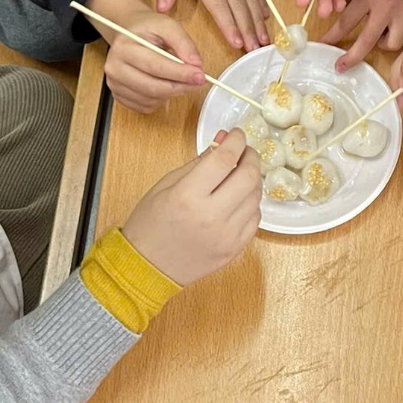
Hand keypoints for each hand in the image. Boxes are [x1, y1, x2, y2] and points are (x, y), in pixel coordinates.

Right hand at [86, 0, 203, 113]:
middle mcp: (115, 67)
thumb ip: (184, 43)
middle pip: (152, 87)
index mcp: (124, 47)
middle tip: (198, 82)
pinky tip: (163, 84)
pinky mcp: (118, 96)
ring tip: (178, 78)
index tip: (200, 76)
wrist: (128, 33)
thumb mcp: (167, 26)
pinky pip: (145, 107)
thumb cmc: (147, 29)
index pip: (156, 66)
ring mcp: (114, 84)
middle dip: (180, 87)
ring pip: (151, 100)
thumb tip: (196, 64)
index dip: (181, 74)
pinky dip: (160, 100)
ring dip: (171, 93)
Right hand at [121, 127, 262, 284]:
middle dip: (250, 157)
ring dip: (252, 180)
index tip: (237, 134)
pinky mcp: (234, 250)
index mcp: (188, 196)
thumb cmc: (150, 224)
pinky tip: (239, 199)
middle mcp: (210, 216)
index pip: (224, 159)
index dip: (236, 141)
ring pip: (255, 197)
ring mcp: (226, 236)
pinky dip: (251, 204)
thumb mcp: (165, 185)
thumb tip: (222, 140)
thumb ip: (198, 162)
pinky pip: (255, 220)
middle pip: (248, 177)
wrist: (146, 267)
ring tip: (240, 174)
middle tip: (245, 151)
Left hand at [155, 0, 269, 50]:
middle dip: (248, 28)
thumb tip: (164, 8)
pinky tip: (265, 16)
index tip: (236, 41)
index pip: (218, 2)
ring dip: (257, 19)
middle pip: (237, 3)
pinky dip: (260, 1)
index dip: (228, 23)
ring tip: (263, 39)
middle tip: (255, 49)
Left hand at [323, 0, 402, 72]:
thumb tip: (325, 18)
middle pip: (367, 41)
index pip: (346, 22)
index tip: (324, 46)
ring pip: (391, 44)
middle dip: (352, 57)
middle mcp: (388, 4)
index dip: (333, 36)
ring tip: (386, 28)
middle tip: (341, 66)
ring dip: (386, 40)